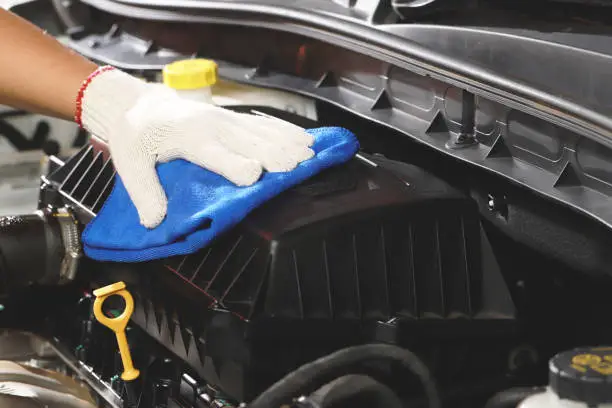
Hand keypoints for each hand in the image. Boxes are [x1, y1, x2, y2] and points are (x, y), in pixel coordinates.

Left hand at [80, 68, 313, 227]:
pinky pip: (263, 123)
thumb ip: (143, 191)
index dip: (236, 165)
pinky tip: (303, 137)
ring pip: (262, 130)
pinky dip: (285, 130)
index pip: (217, 154)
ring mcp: (225, 119)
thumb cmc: (135, 133)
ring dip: (287, 141)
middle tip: (300, 164)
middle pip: (250, 141)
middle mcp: (213, 126)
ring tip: (311, 152)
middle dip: (275, 153)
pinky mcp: (232, 118)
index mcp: (189, 138)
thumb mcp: (129, 162)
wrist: (139, 101)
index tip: (255, 175)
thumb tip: (154, 221)